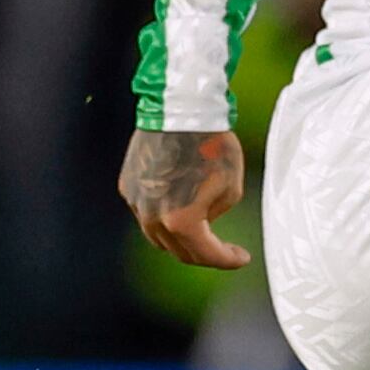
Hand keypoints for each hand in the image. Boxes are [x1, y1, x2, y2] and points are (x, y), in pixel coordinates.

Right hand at [120, 128, 250, 271]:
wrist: (179, 110)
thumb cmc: (209, 143)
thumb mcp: (231, 187)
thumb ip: (217, 214)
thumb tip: (205, 220)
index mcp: (181, 222)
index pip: (206, 255)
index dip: (228, 260)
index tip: (240, 257)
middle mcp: (153, 218)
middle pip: (179, 251)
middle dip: (204, 253)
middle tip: (222, 248)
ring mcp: (136, 203)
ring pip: (158, 236)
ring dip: (179, 238)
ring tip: (199, 229)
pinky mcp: (128, 186)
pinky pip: (146, 212)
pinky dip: (161, 215)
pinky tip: (177, 203)